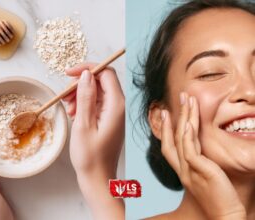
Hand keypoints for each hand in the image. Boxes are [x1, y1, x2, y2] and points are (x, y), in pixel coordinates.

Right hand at [63, 63, 124, 219]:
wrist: (98, 178)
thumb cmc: (90, 157)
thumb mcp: (83, 124)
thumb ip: (86, 97)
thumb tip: (86, 74)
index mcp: (117, 105)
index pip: (106, 73)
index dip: (87, 68)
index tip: (68, 74)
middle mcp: (118, 106)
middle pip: (100, 81)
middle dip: (80, 85)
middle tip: (65, 97)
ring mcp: (114, 112)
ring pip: (96, 92)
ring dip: (80, 95)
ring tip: (69, 110)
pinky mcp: (108, 118)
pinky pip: (96, 103)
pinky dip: (83, 105)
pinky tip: (74, 114)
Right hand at [161, 92, 245, 219]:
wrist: (225, 216)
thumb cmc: (218, 197)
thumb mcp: (205, 176)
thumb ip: (200, 162)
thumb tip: (201, 150)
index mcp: (182, 170)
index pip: (169, 146)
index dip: (166, 129)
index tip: (167, 113)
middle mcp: (182, 169)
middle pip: (174, 138)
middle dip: (176, 116)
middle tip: (180, 98)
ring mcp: (189, 170)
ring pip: (182, 140)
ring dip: (185, 118)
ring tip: (188, 101)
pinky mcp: (200, 172)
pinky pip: (190, 152)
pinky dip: (188, 137)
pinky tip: (188, 125)